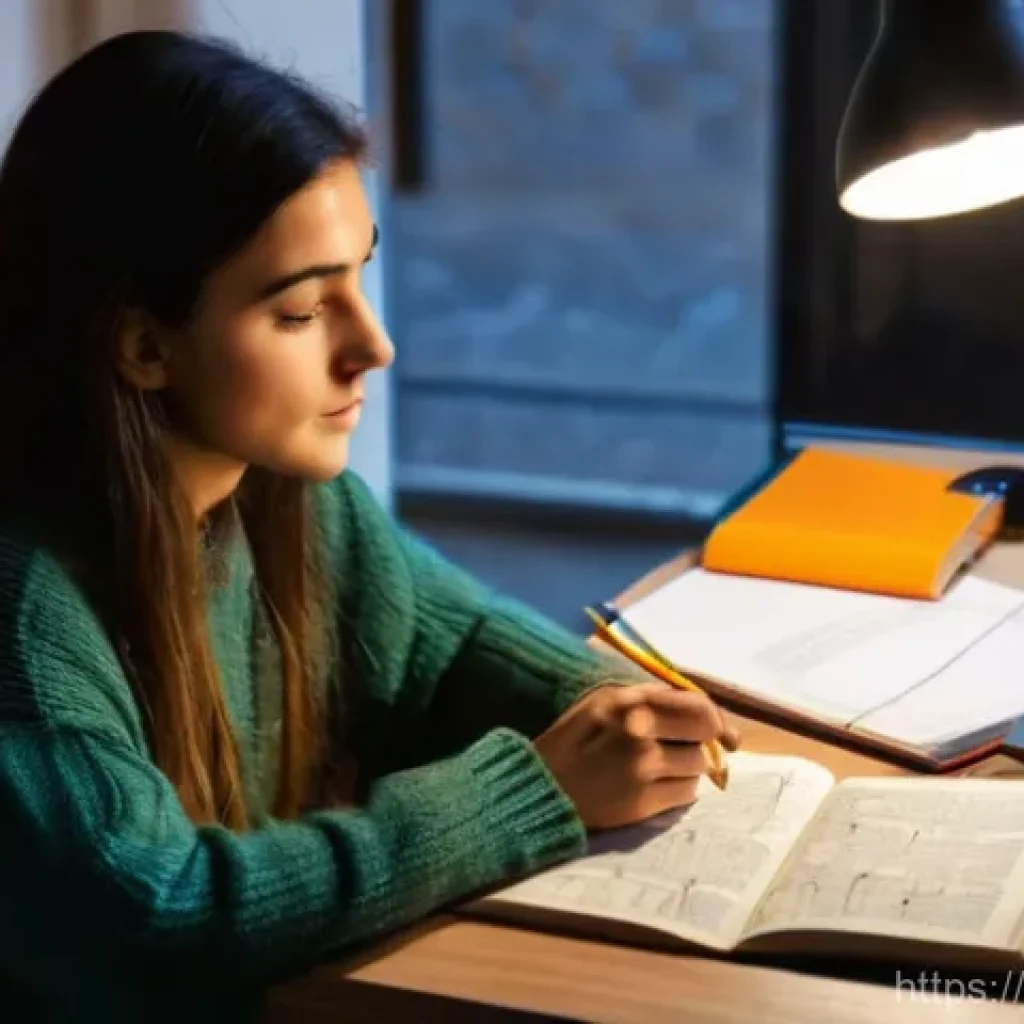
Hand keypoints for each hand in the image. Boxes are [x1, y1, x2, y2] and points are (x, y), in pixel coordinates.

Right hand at [533, 682, 740, 830]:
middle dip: (701, 740)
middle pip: (705, 733)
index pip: (696, 704)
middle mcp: (640, 731)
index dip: (714, 716)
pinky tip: (654, 785)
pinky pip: (687, 793)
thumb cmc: (575, 740)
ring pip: (697, 765)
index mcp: (628, 701)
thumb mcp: (604, 701)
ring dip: (686, 765)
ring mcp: (643, 769)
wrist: (542, 787)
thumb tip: (708, 712)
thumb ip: (652, 698)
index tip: (719, 728)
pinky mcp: (644, 802)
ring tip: (660, 767)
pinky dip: (678, 788)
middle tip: (686, 746)